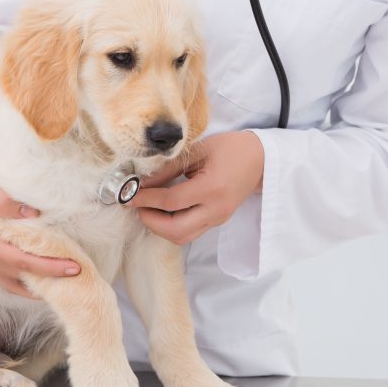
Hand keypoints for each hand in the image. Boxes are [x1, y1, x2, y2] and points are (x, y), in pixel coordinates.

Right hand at [0, 163, 79, 297]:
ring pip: (11, 283)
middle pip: (22, 276)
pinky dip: (21, 283)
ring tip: (60, 286)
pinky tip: (36, 282)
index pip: (24, 261)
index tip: (73, 267)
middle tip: (76, 277)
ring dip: (35, 286)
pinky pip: (3, 279)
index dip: (49, 267)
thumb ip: (6, 203)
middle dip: (50, 279)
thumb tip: (34, 215)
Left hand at [132, 131, 263, 244]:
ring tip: (148, 209)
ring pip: (182, 237)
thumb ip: (169, 168)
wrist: (260, 160)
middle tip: (137, 205)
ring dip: (160, 228)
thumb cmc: (230, 149)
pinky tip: (164, 211)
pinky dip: (172, 226)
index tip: (127, 194)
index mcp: (211, 188)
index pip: (170, 202)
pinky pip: (190, 233)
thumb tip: (141, 181)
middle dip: (150, 221)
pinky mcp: (217, 222)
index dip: (145, 199)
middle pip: (175, 230)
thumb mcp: (198, 151)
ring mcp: (217, 219)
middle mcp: (215, 210)